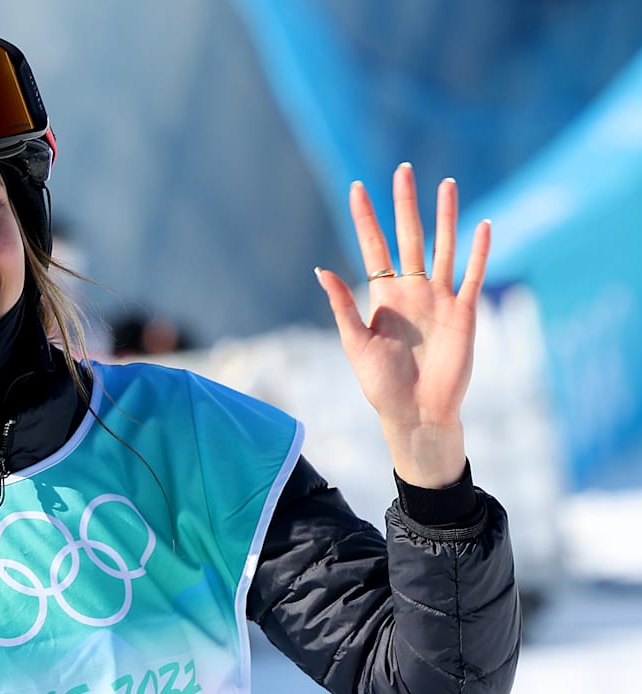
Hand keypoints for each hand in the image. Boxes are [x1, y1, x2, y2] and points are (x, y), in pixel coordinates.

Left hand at [315, 163, 490, 487]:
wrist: (416, 413)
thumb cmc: (380, 384)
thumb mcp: (355, 343)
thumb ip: (342, 306)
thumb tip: (321, 270)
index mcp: (383, 296)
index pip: (373, 246)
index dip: (365, 218)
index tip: (357, 187)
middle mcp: (411, 290)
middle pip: (409, 236)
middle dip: (405, 204)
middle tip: (402, 170)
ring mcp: (439, 299)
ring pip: (443, 247)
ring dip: (445, 216)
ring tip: (446, 184)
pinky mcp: (463, 313)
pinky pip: (473, 275)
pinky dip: (479, 251)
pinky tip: (483, 225)